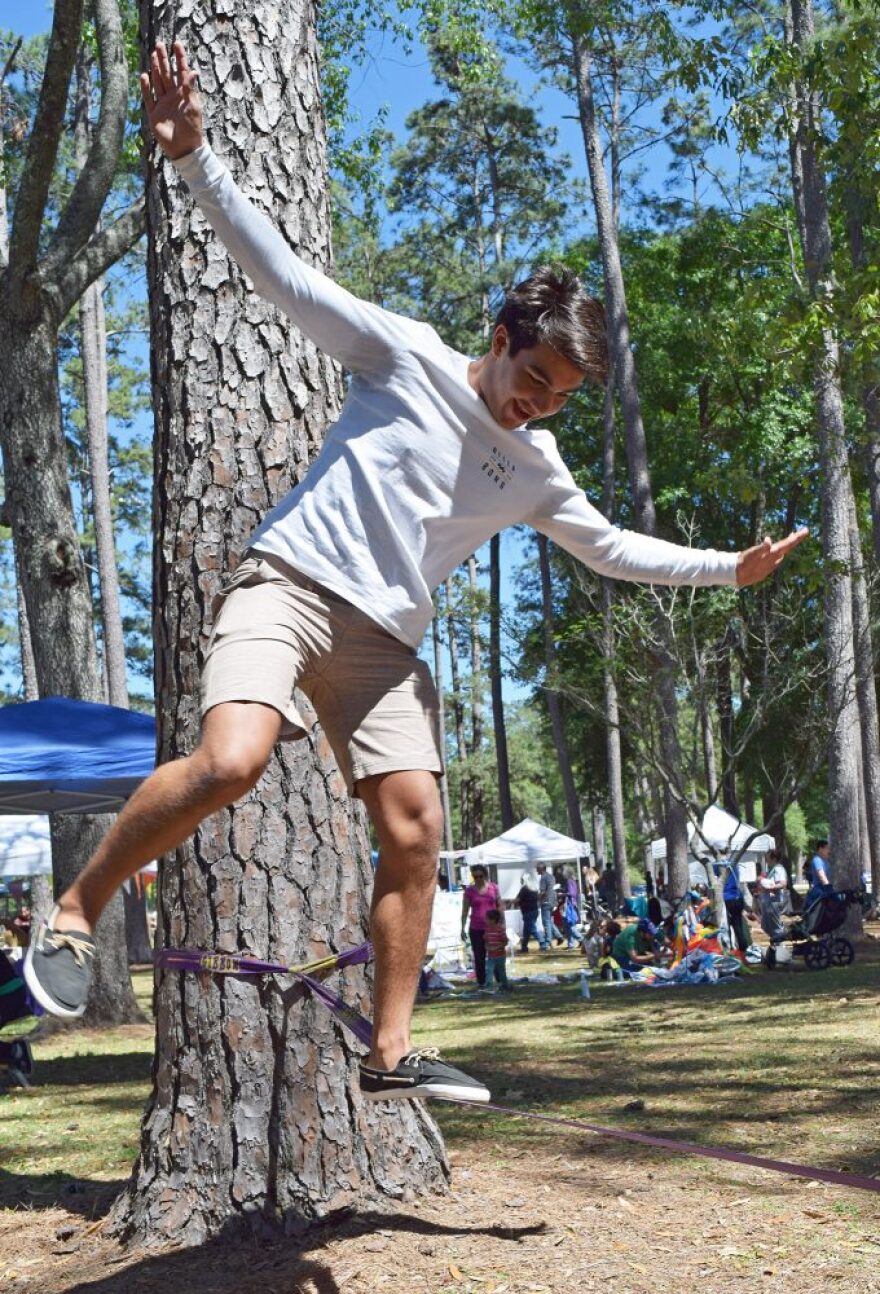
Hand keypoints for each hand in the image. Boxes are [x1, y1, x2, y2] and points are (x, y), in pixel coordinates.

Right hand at [140, 39, 202, 160]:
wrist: (184, 149)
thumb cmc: (192, 129)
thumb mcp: (192, 107)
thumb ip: (189, 89)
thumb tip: (193, 71)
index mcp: (184, 94)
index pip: (181, 72)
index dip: (179, 58)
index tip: (176, 43)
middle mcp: (173, 96)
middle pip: (166, 73)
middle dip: (163, 59)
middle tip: (159, 44)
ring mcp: (163, 104)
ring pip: (158, 82)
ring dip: (155, 68)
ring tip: (153, 54)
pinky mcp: (154, 113)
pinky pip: (148, 97)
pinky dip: (146, 87)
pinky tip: (144, 76)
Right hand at [736, 528, 807, 586]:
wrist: (739, 577)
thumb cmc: (744, 563)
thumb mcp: (751, 554)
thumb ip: (761, 548)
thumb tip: (768, 540)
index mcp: (772, 554)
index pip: (787, 544)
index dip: (796, 538)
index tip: (806, 530)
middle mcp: (774, 560)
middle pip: (787, 548)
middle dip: (795, 540)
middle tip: (803, 531)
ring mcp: (771, 564)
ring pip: (782, 553)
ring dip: (787, 545)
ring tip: (792, 538)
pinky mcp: (767, 568)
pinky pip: (776, 559)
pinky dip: (779, 552)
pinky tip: (778, 552)